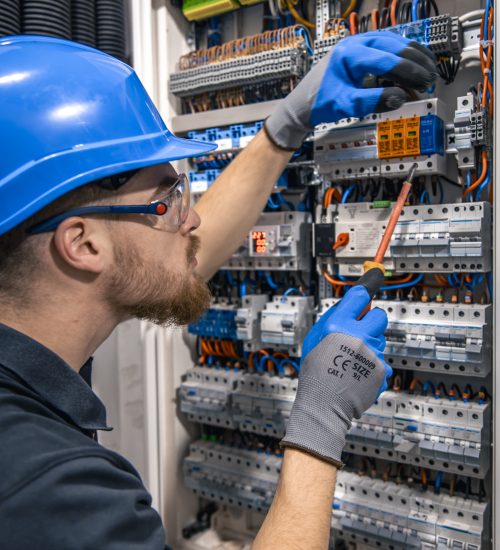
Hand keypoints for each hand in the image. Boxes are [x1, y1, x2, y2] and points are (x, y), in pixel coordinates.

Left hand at [265, 31, 436, 149]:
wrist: (302, 104)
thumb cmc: (319, 103)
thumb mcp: (346, 105)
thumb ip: (373, 101)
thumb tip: (400, 97)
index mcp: (349, 54)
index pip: (387, 59)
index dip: (409, 71)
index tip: (424, 82)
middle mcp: (354, 44)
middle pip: (394, 46)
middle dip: (415, 63)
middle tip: (430, 79)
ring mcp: (357, 45)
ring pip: (393, 43)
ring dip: (412, 57)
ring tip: (429, 71)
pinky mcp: (360, 52)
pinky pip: (387, 48)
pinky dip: (402, 57)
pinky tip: (414, 65)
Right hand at [281, 279, 391, 466]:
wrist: (324, 404)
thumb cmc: (315, 373)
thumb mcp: (313, 339)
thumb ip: (332, 320)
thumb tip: (347, 307)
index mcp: (338, 325)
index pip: (360, 297)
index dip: (363, 295)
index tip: (366, 293)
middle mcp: (357, 336)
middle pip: (379, 315)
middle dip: (372, 320)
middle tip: (362, 330)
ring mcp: (371, 353)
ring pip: (381, 339)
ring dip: (371, 345)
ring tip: (355, 358)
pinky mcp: (381, 369)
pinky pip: (382, 359)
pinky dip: (374, 365)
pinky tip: (359, 371)